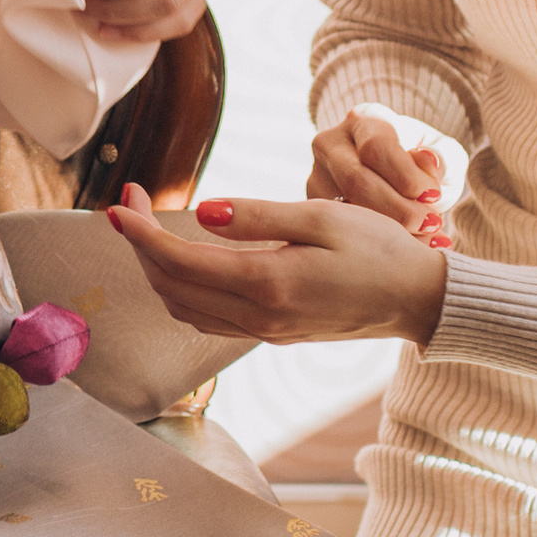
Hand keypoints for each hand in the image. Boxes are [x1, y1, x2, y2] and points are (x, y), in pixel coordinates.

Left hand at [107, 179, 448, 347]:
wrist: (417, 299)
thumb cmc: (379, 249)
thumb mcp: (322, 218)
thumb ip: (258, 216)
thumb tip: (202, 214)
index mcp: (268, 283)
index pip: (179, 261)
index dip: (140, 233)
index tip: (119, 204)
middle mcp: (259, 315)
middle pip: (171, 286)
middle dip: (140, 246)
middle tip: (131, 202)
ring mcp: (263, 331)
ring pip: (184, 307)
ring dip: (156, 269)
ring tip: (148, 227)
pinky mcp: (272, 334)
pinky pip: (207, 318)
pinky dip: (181, 289)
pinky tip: (184, 260)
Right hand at [310, 109, 453, 253]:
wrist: (400, 180)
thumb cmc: (423, 164)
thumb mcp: (444, 154)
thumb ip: (444, 157)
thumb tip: (429, 162)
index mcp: (364, 119)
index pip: (377, 147)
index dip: (407, 175)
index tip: (434, 195)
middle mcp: (331, 143)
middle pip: (355, 180)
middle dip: (398, 209)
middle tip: (430, 222)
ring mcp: (317, 177)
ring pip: (343, 209)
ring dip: (388, 229)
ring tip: (422, 235)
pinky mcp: (314, 208)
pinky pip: (339, 230)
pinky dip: (376, 244)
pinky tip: (403, 248)